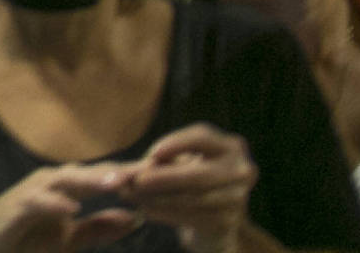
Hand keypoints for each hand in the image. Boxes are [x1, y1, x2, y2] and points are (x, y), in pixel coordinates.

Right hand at [0, 163, 141, 252]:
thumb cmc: (26, 240)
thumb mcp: (70, 239)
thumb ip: (100, 228)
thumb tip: (136, 217)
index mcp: (68, 187)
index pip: (107, 178)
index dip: (136, 177)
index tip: (169, 176)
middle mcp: (53, 182)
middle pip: (92, 173)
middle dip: (122, 172)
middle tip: (154, 172)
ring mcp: (33, 192)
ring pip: (66, 181)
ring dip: (91, 180)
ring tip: (117, 183)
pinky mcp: (16, 208)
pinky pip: (37, 203)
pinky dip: (54, 203)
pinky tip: (71, 208)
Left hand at [122, 124, 254, 252]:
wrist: (211, 217)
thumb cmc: (188, 179)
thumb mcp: (175, 163)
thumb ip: (152, 162)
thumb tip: (117, 171)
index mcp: (230, 146)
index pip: (203, 137)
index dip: (177, 144)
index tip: (151, 154)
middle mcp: (242, 170)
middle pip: (200, 174)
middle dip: (164, 178)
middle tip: (135, 182)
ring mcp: (238, 198)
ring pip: (193, 198)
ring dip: (158, 198)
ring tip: (130, 194)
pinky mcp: (228, 222)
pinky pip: (192, 217)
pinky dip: (165, 213)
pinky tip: (145, 209)